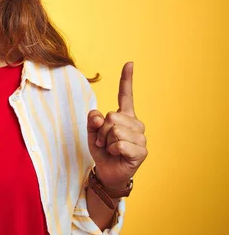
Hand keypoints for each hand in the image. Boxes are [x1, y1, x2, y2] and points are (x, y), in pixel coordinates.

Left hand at [87, 62, 147, 188]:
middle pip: (112, 116)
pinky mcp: (141, 151)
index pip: (126, 95)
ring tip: (110, 149)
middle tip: (103, 142)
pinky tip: (117, 155)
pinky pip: (119, 143)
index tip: (129, 63)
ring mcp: (140, 137)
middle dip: (101, 131)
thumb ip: (92, 121)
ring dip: (106, 142)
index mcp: (124, 116)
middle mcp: (135, 124)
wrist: (107, 172)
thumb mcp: (92, 132)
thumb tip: (99, 117)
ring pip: (115, 130)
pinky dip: (112, 150)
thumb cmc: (102, 150)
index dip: (126, 79)